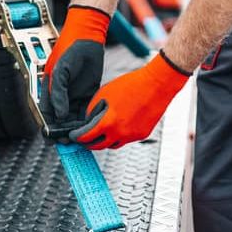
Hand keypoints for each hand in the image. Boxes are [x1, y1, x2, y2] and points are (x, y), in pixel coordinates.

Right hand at [40, 6, 109, 129]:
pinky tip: (91, 127)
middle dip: (63, 131)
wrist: (87, 37)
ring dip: (76, 128)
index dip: (48, 127)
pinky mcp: (87, 93)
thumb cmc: (69, 50)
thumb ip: (58, 93)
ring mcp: (73, 95)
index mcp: (48, 90)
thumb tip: (60, 115)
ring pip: (72, 118)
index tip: (52, 139)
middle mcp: (60, 95)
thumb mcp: (61, 71)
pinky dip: (87, 119)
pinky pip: (85, 110)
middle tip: (69, 142)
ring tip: (81, 138)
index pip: (45, 114)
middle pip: (59, 119)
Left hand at [70, 50, 189, 149]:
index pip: (87, 137)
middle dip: (89, 143)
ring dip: (105, 141)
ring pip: (113, 145)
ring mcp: (132, 136)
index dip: (77, 137)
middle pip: (99, 146)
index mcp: (108, 122)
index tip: (74, 136)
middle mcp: (120, 133)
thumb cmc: (132, 85)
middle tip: (84, 139)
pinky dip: (119, 135)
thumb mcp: (104, 94)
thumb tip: (88, 121)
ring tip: (100, 133)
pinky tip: (118, 125)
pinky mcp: (142, 135)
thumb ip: (93, 109)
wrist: (156, 84)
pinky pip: (126, 139)